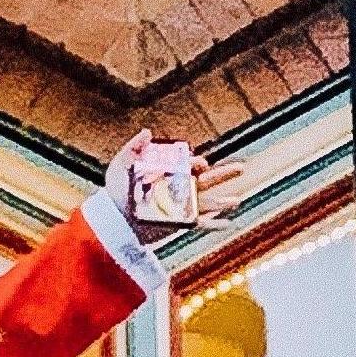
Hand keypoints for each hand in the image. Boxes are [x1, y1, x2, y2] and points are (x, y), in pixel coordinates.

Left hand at [105, 129, 248, 243]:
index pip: (190, 166)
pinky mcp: (179, 223)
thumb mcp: (120, 165)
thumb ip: (133, 148)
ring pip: (208, 203)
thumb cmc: (115, 192)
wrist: (112, 219)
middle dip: (225, 174)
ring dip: (223, 202)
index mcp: (170, 173)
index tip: (201, 164)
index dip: (197, 163)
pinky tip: (226, 224)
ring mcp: (181, 207)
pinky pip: (199, 224)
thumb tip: (147, 131)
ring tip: (237, 200)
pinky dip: (213, 225)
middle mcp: (179, 189)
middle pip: (207, 180)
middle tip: (242, 167)